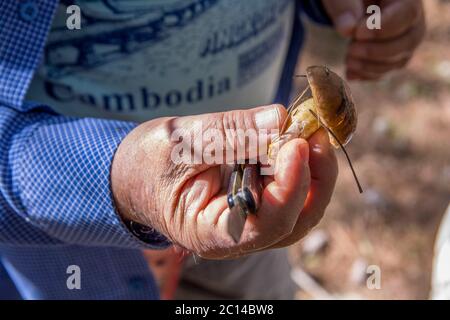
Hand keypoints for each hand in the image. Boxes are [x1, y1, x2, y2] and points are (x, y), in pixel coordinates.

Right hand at [111, 105, 337, 258]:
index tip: (296, 143)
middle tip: (314, 132)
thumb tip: (278, 119)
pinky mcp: (253, 201)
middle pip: (294, 220)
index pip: (266, 224)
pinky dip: (296, 164)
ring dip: (311, 170)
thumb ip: (228, 132)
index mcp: (211, 232)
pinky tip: (292, 137)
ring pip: (298, 207)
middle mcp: (237, 234)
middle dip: (313, 177)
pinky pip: (286, 189)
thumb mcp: (179, 142)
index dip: (289, 186)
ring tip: (308, 131)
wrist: (131, 174)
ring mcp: (248, 219)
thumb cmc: (145, 164)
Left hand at [322, 0, 425, 79]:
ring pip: (398, 61)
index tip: (357, 34)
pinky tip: (350, 72)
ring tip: (348, 58)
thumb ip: (345, 6)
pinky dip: (366, 75)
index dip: (382, 28)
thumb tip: (347, 29)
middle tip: (350, 48)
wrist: (352, 5)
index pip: (407, 14)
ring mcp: (405, 41)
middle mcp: (413, 20)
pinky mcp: (393, 58)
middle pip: (408, 42)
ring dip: (370, 66)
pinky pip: (386, 72)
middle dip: (375, 51)